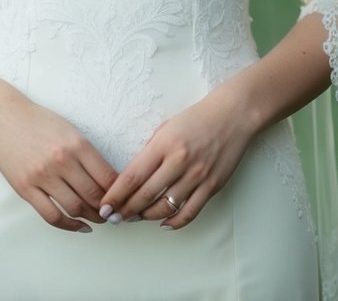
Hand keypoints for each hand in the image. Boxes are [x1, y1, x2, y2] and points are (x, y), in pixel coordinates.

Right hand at [0, 88, 117, 232]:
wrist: (3, 116)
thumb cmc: (39, 121)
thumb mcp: (69, 130)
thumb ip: (87, 153)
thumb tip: (107, 179)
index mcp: (77, 144)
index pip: (106, 177)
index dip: (119, 193)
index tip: (124, 199)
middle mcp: (61, 161)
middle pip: (93, 195)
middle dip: (108, 209)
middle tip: (114, 213)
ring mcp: (42, 176)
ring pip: (75, 208)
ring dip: (91, 218)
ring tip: (99, 220)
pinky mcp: (25, 188)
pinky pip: (51, 215)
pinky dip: (69, 226)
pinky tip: (79, 226)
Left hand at [98, 76, 252, 229]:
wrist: (233, 115)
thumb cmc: (196, 118)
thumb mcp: (167, 127)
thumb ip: (151, 151)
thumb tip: (134, 177)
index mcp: (164, 144)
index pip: (133, 176)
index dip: (116, 195)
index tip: (105, 206)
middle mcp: (180, 161)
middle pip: (145, 195)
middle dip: (126, 210)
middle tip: (114, 218)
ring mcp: (197, 176)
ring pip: (165, 208)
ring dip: (147, 217)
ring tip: (136, 218)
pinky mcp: (212, 186)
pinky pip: (190, 212)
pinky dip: (174, 222)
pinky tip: (164, 223)